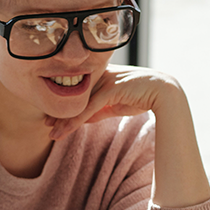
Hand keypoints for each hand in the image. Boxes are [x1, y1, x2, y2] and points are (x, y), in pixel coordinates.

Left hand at [45, 66, 177, 139]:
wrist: (164, 92)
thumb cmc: (143, 97)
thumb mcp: (116, 104)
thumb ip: (100, 109)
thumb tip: (84, 118)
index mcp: (101, 75)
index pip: (78, 91)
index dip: (65, 104)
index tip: (53, 117)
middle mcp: (100, 75)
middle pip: (74, 95)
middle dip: (59, 111)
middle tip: (46, 124)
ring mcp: (105, 81)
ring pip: (78, 103)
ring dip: (64, 120)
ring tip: (53, 133)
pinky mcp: (111, 89)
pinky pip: (88, 108)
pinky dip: (75, 120)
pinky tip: (66, 130)